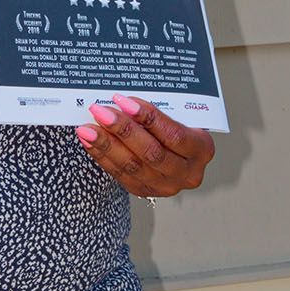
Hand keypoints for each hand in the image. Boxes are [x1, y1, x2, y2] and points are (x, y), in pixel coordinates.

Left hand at [75, 94, 213, 199]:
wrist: (181, 153)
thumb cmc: (182, 128)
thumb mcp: (182, 117)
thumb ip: (162, 110)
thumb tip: (126, 99)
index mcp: (201, 150)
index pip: (173, 135)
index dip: (148, 118)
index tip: (124, 101)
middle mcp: (186, 172)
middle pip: (151, 153)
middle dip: (122, 130)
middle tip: (101, 112)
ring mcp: (165, 186)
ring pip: (132, 166)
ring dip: (106, 144)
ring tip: (88, 128)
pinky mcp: (144, 191)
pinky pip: (120, 174)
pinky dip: (102, 156)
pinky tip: (90, 141)